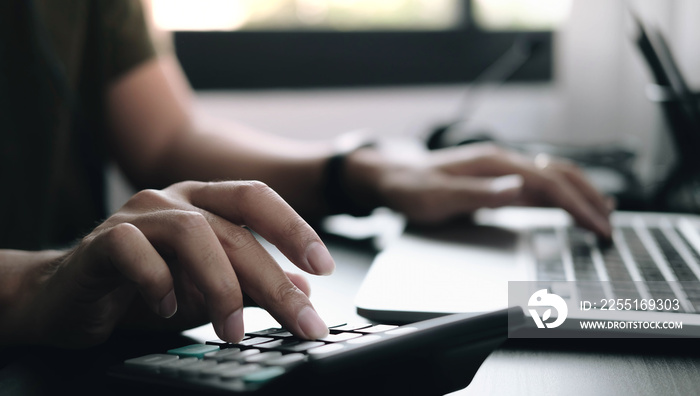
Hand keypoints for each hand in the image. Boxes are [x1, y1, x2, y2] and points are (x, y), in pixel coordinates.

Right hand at [23, 181, 332, 347]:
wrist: (67, 299)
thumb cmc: (141, 291)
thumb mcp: (207, 292)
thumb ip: (253, 285)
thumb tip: (304, 289)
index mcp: (203, 203)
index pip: (257, 199)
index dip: (294, 229)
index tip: (324, 267)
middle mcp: (174, 200)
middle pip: (235, 229)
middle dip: (274, 279)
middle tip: (301, 320)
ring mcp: (137, 216)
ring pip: (193, 233)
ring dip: (220, 287)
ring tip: (231, 331)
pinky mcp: (102, 240)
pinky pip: (134, 249)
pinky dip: (158, 280)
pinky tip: (168, 309)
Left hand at [346, 143, 612, 236]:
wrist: (391, 178)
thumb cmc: (411, 188)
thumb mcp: (439, 195)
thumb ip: (478, 193)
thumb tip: (517, 187)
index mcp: (493, 163)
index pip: (548, 182)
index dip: (577, 205)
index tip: (598, 226)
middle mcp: (503, 163)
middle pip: (560, 175)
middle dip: (589, 199)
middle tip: (611, 226)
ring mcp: (501, 171)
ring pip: (553, 178)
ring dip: (581, 195)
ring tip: (605, 215)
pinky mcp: (497, 182)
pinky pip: (538, 187)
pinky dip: (562, 196)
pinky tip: (574, 204)